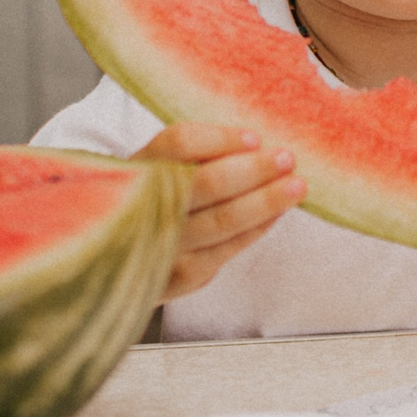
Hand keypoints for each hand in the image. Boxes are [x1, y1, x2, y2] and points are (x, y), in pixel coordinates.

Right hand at [136, 123, 301, 300]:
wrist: (121, 259)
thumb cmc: (157, 201)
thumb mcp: (160, 170)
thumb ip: (197, 155)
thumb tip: (258, 144)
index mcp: (136, 168)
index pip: (179, 143)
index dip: (221, 139)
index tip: (254, 138)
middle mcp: (143, 207)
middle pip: (205, 183)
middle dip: (253, 170)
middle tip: (286, 159)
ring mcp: (160, 246)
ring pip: (222, 220)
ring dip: (265, 201)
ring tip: (295, 186)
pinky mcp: (179, 277)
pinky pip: (227, 249)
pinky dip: (257, 228)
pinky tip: (277, 213)